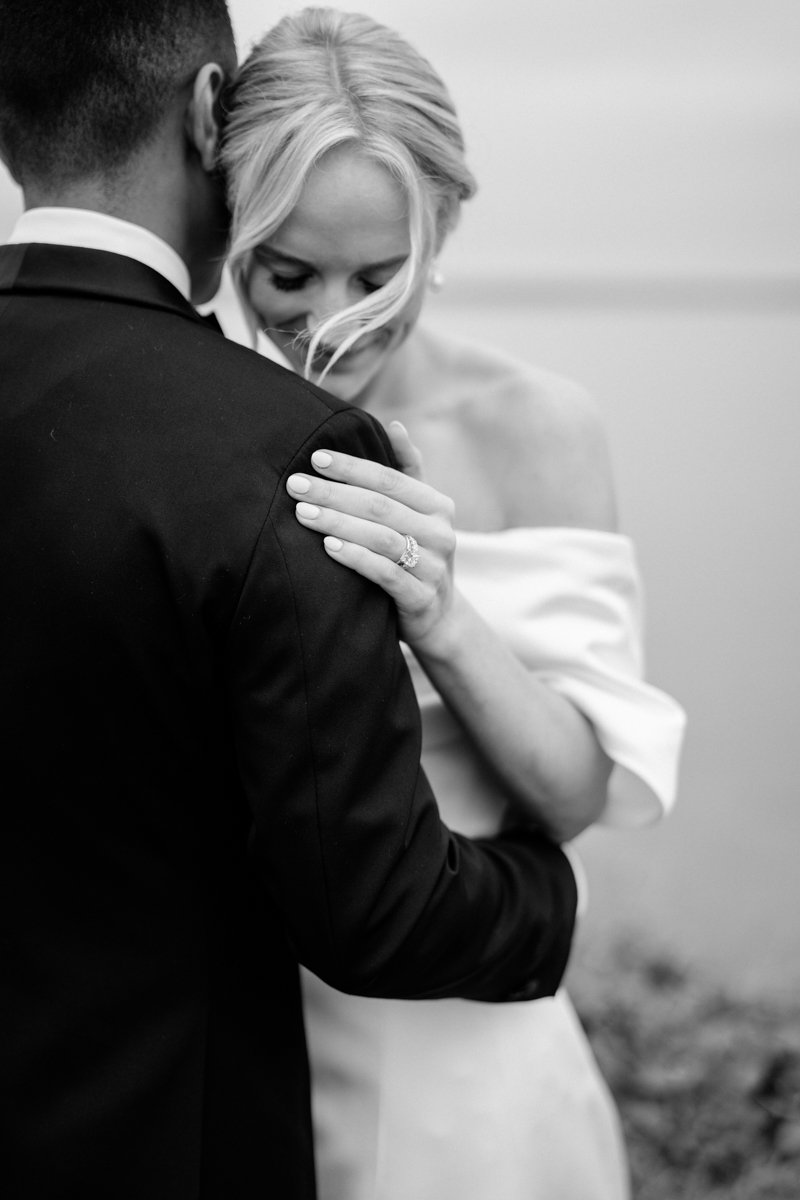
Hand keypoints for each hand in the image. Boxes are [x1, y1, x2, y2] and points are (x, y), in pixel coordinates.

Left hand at [286, 423, 458, 649]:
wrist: (439, 618)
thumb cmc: (417, 554)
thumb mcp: (420, 513)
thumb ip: (408, 470)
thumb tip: (395, 425)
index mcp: (438, 506)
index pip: (390, 479)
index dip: (352, 467)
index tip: (315, 458)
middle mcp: (441, 534)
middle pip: (381, 506)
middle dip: (334, 493)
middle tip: (295, 485)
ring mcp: (433, 567)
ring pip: (381, 538)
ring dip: (338, 522)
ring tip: (302, 513)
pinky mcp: (421, 598)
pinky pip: (385, 574)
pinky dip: (356, 557)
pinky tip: (328, 547)